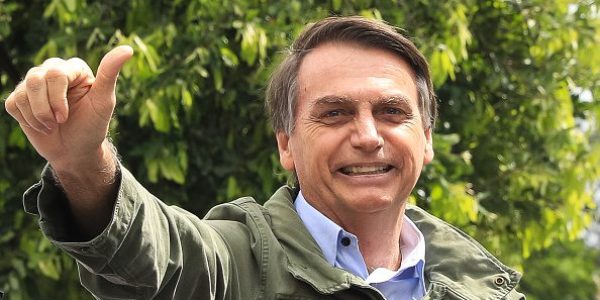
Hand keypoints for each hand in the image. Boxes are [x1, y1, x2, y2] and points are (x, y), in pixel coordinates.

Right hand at [4, 46, 132, 170]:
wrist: (76, 151)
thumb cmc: (93, 126)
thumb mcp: (104, 101)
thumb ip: (110, 74)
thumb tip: (127, 49)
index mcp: (74, 68)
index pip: (55, 74)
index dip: (57, 99)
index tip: (66, 117)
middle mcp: (52, 71)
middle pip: (35, 79)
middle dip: (46, 108)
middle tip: (60, 122)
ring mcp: (34, 84)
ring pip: (22, 92)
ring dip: (37, 116)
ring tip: (52, 125)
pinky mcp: (20, 98)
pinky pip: (13, 104)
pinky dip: (27, 120)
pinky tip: (41, 125)